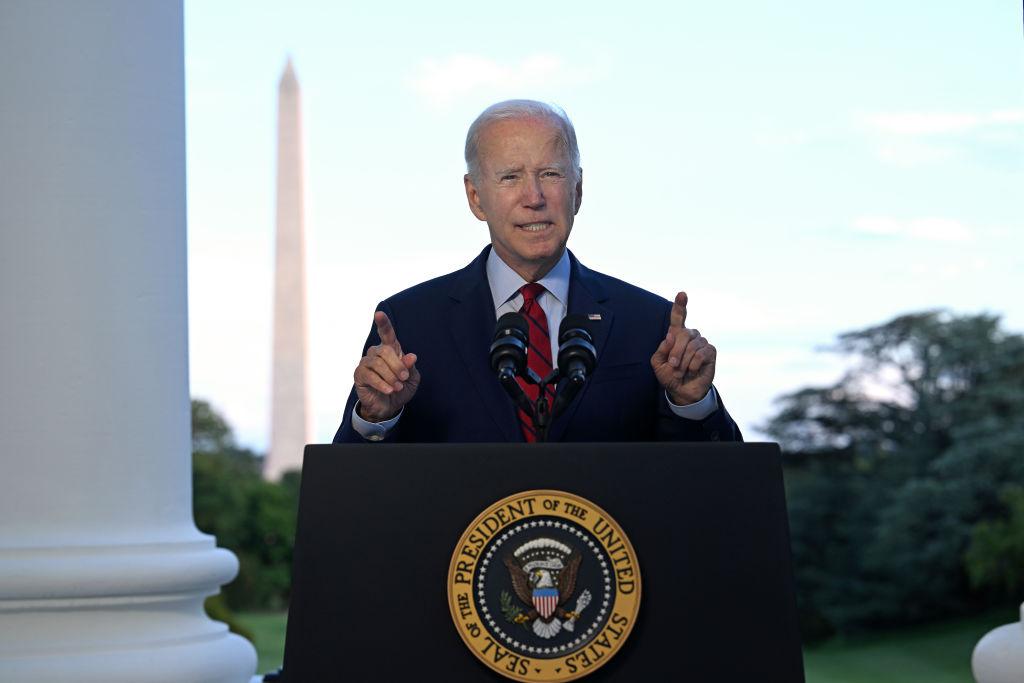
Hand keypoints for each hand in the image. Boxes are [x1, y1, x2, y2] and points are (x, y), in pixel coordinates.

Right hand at [353, 311, 419, 421]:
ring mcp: (366, 363)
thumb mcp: (411, 379)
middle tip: (404, 378)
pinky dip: (382, 383)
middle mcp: (376, 353)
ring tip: (397, 387)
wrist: (389, 407)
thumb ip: (410, 367)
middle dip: (398, 366)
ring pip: (377, 363)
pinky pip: (370, 375)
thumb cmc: (400, 389)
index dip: (383, 323)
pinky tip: (389, 390)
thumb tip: (411, 356)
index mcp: (390, 350)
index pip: (386, 333)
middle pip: (385, 350)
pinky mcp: (359, 375)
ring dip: (390, 376)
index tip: (379, 314)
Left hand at [650, 291, 715, 405]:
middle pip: (683, 334)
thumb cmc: (669, 375)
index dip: (680, 305)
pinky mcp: (711, 351)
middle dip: (675, 352)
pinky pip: (701, 354)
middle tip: (672, 365)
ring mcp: (702, 342)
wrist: (682, 391)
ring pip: (692, 346)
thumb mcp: (658, 364)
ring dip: (683, 362)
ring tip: (682, 371)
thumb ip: (661, 350)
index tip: (682, 294)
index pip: (678, 318)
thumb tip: (670, 335)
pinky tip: (693, 370)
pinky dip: (693, 365)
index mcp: (676, 335)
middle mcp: (690, 336)